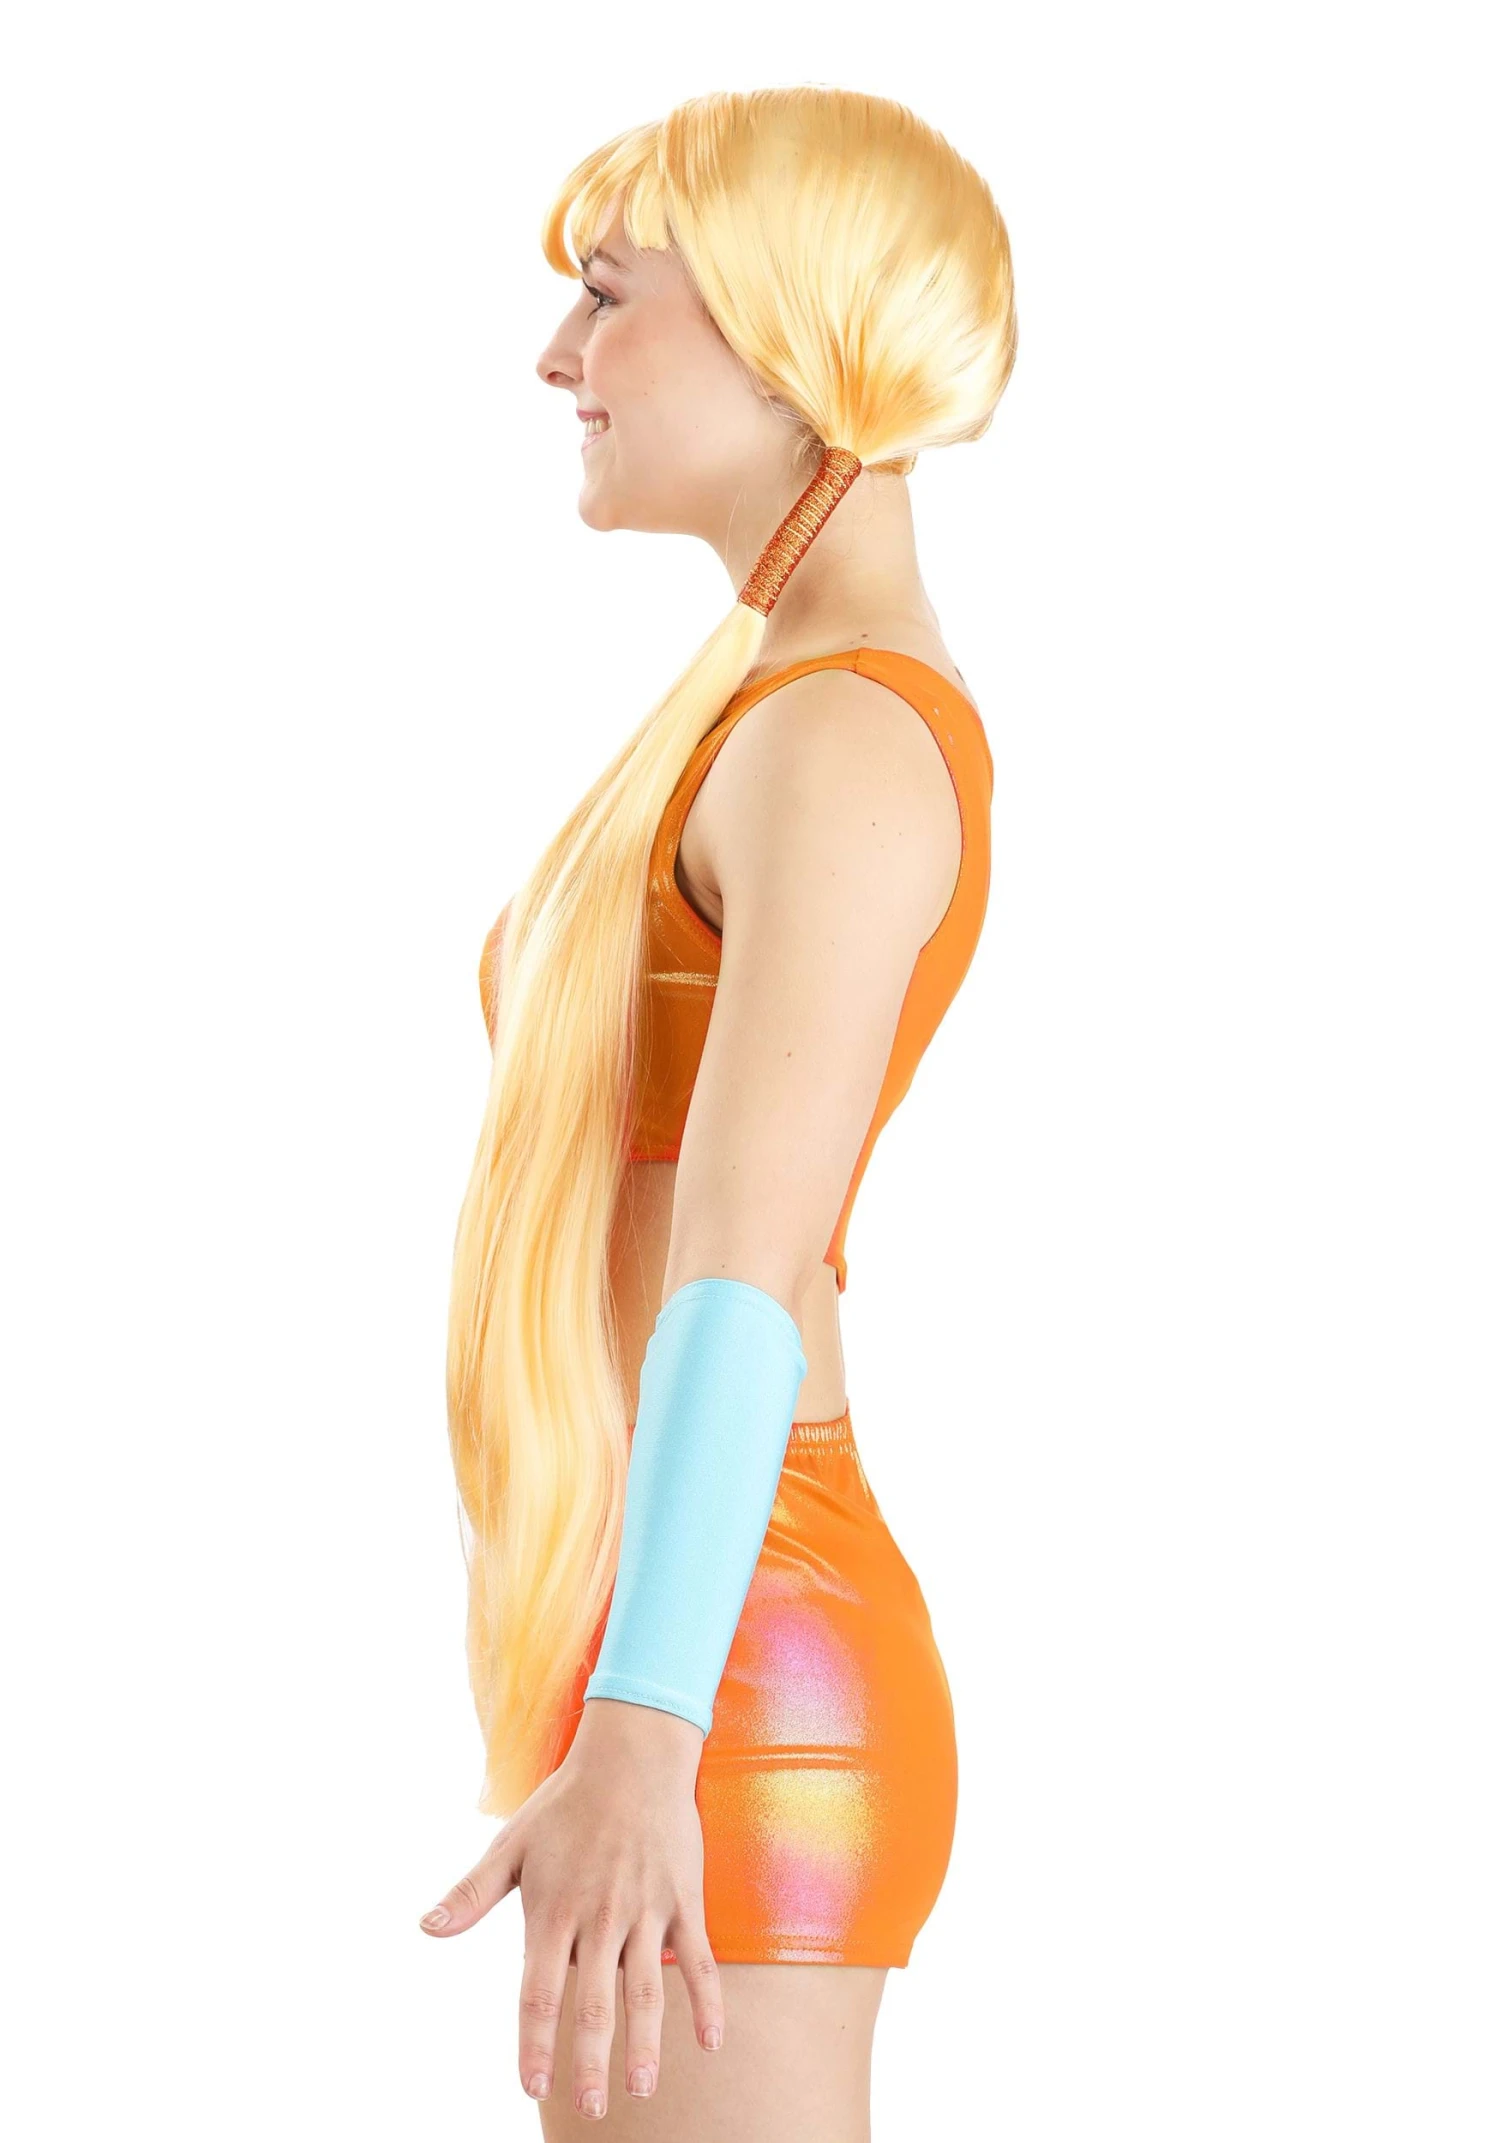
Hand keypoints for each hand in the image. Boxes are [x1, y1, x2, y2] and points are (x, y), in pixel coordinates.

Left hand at [418, 1698, 725, 2118]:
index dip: (534, 2043)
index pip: (538, 1992)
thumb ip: (472, 1894)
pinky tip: (711, 2043)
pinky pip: (700, 1959)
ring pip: (647, 1989)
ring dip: (645, 2043)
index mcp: (554, 1909)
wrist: (633, 1753)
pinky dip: (708, 2001)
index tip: (532, 2087)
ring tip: (642, 2088)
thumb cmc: (565, 1803)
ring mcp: (646, 1909)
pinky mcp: (684, 1899)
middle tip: (588, 2108)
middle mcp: (600, 1916)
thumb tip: (425, 1928)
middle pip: (593, 2002)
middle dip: (589, 2061)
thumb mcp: (511, 1844)